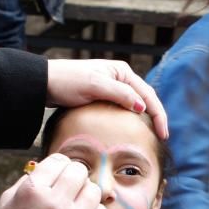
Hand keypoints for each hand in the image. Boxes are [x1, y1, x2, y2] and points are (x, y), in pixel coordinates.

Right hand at [0, 154, 106, 208]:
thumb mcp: (9, 200)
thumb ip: (29, 179)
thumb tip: (50, 166)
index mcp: (33, 190)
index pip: (59, 160)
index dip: (58, 165)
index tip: (56, 174)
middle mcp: (55, 203)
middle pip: (79, 171)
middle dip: (73, 176)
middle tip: (67, 188)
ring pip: (94, 189)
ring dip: (84, 194)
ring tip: (74, 203)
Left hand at [46, 59, 168, 139]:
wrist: (45, 83)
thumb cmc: (67, 81)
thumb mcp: (94, 86)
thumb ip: (119, 94)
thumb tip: (142, 107)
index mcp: (122, 72)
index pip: (148, 94)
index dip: (158, 114)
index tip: (163, 133)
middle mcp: (120, 78)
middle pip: (145, 99)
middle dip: (156, 117)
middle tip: (162, 137)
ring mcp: (112, 87)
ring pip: (135, 105)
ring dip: (145, 119)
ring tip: (152, 136)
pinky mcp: (103, 97)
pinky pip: (123, 109)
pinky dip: (131, 120)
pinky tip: (132, 131)